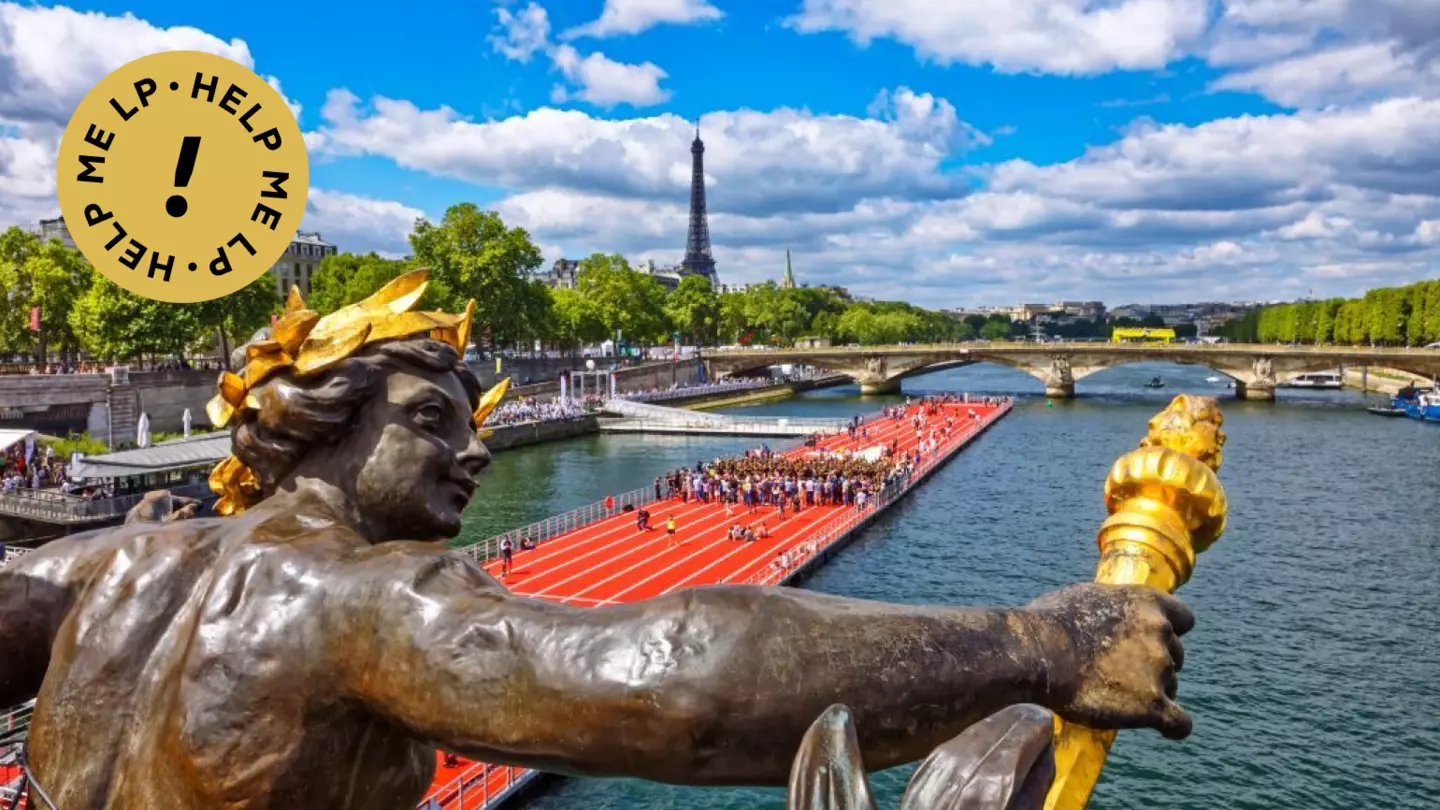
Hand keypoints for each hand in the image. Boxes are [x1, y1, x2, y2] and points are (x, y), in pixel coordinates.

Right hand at [1027, 583, 1193, 739]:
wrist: (1036, 654)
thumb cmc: (1048, 622)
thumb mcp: (1084, 597)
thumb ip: (1110, 608)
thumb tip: (1105, 617)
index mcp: (1146, 602)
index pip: (1183, 619)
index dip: (1168, 632)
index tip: (1148, 641)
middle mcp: (1160, 632)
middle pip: (1176, 655)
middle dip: (1154, 663)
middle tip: (1120, 673)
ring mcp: (1160, 669)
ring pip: (1171, 686)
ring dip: (1151, 691)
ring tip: (1114, 697)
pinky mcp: (1153, 705)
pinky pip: (1179, 723)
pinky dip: (1171, 726)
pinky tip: (1159, 727)